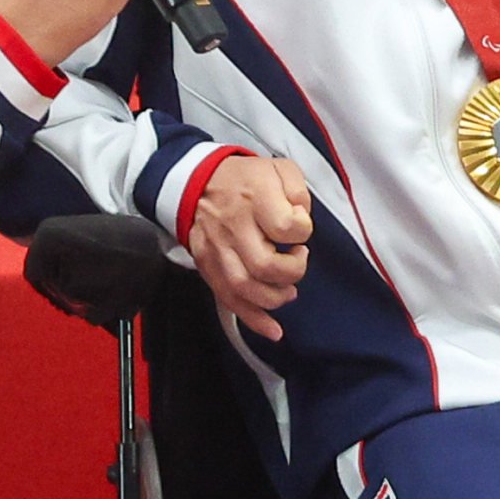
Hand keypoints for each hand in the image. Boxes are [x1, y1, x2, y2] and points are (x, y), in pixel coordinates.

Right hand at [185, 154, 312, 340]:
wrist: (197, 182)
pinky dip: (252, 319)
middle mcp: (233, 226)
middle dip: (292, 271)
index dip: (303, 233)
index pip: (286, 227)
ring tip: (288, 290)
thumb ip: (298, 190)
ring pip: (245, 288)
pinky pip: (227, 299)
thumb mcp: (278, 168)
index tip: (300, 231)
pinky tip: (273, 330)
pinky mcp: (208, 266)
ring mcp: (218, 250)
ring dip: (274, 298)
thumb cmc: (244, 178)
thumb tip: (302, 216)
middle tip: (297, 258)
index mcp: (254, 198)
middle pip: (265, 266)